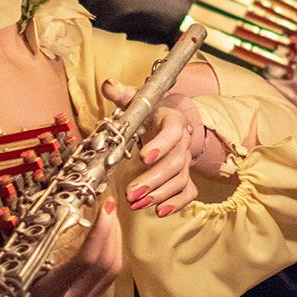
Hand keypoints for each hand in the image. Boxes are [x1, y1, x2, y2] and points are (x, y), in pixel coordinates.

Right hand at [0, 196, 120, 296]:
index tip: (104, 207)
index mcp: (52, 294)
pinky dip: (110, 255)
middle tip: (109, 205)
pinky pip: (106, 279)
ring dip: (115, 242)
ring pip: (111, 272)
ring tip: (109, 219)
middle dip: (113, 231)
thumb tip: (54, 218)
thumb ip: (32, 252)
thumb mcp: (8, 278)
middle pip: (107, 264)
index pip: (88, 260)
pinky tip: (104, 241)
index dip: (101, 231)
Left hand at [101, 82, 206, 217]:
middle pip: (176, 162)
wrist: (169, 121)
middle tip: (131, 193)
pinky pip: (188, 192)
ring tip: (136, 203)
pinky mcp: (186, 176)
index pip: (173, 131)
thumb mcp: (137, 101)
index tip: (143, 157)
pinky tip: (159, 211)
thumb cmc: (150, 113)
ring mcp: (186, 161)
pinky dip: (176, 203)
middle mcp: (183, 142)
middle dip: (153, 180)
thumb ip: (122, 95)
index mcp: (172, 120)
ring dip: (158, 194)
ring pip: (180, 180)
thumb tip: (108, 85)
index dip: (161, 144)